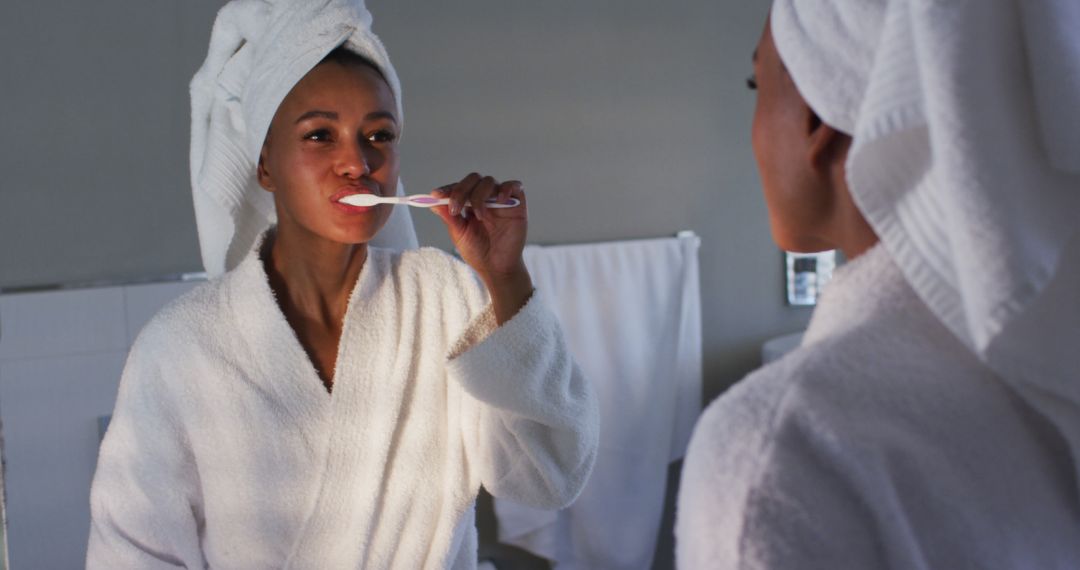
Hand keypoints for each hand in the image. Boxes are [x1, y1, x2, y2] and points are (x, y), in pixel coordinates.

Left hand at [431, 173, 533, 322]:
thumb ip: (449, 217)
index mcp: (470, 204)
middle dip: (461, 190)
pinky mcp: (517, 205)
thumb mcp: (459, 234)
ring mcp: (501, 200)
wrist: (497, 268)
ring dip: (479, 196)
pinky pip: (514, 185)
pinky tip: (499, 201)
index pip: (459, 188)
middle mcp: (485, 199)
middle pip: (473, 179)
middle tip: (455, 208)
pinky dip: (506, 189)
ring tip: (478, 216)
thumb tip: (433, 203)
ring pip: (489, 182)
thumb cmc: (479, 253)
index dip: (448, 189)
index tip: (435, 195)